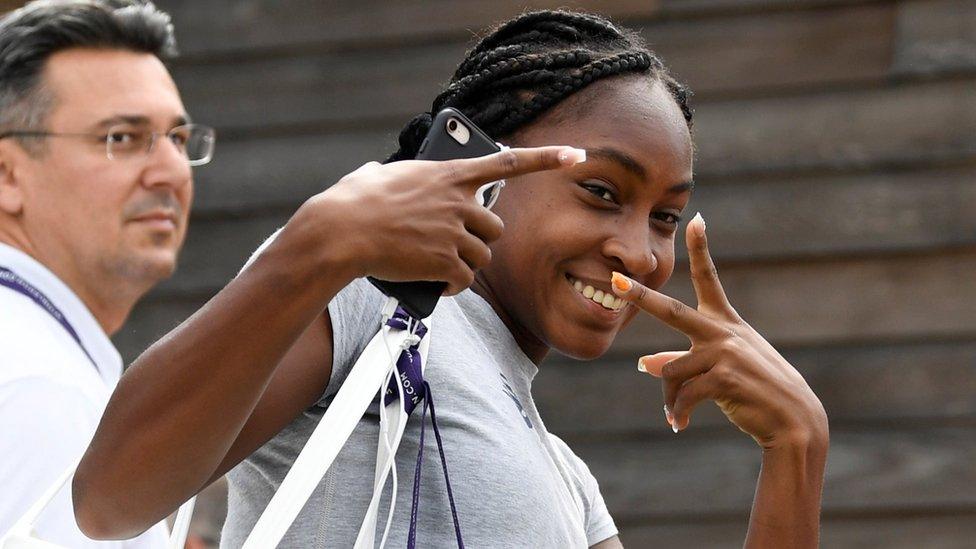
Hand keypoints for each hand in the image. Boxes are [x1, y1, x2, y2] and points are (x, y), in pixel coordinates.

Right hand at [309, 146, 585, 295]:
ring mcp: (454, 232)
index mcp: (448, 173)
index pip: (508, 162)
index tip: (575, 154)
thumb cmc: (349, 202)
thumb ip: (394, 173)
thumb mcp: (375, 174)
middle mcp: (458, 201)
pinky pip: (465, 279)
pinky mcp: (445, 261)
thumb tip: (381, 174)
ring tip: (439, 266)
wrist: (339, 233)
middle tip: (455, 244)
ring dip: (465, 264)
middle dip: (479, 239)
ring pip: (482, 256)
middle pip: (494, 227)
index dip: (546, 158)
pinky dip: (452, 286)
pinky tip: (436, 285)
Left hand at [610, 213, 827, 450]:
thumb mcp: (722, 368)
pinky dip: (678, 413)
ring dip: (670, 399)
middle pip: (671, 311)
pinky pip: (683, 395)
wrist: (794, 419)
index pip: (708, 278)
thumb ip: (683, 361)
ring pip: (671, 372)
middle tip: (615, 282)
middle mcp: (723, 332)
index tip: (696, 220)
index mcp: (726, 322)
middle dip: (641, 296)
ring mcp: (724, 353)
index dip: (701, 249)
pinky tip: (680, 425)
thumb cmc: (757, 390)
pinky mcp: (724, 378)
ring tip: (675, 415)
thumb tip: (642, 363)